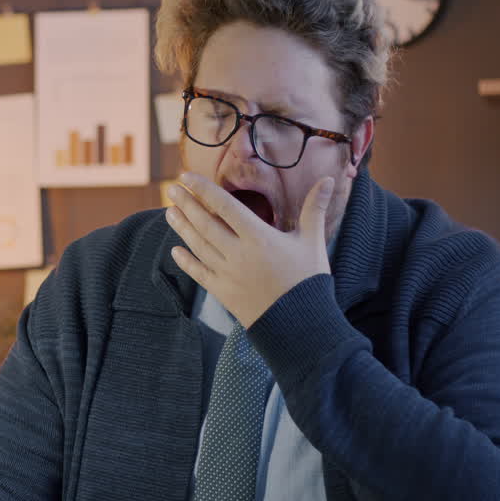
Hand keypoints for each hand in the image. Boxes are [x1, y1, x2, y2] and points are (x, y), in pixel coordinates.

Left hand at [165, 173, 334, 328]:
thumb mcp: (313, 241)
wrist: (301, 324)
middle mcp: (238, 253)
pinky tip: (175, 251)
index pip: (224, 206)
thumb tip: (330, 180)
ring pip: (199, 245)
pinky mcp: (223, 292)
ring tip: (170, 211)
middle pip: (205, 223)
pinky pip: (199, 273)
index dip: (204, 189)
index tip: (187, 176)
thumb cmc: (308, 280)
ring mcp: (227, 273)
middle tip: (171, 188)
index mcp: (258, 237)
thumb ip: (315, 208)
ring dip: (182, 227)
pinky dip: (186, 261)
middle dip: (186, 204)